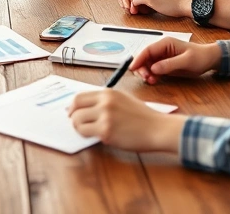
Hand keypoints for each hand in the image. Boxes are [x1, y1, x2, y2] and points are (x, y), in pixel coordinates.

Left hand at [68, 89, 184, 151]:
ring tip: (88, 131)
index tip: (72, 112)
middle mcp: (105, 102)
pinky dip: (86, 135)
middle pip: (75, 107)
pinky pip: (85, 133)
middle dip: (72, 116)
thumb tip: (86, 107)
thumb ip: (105, 101)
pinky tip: (95, 136)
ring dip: (79, 127)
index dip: (73, 106)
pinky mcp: (106, 131)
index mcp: (108, 93)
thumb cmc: (143, 117)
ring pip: (77, 121)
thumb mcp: (124, 100)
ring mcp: (105, 116)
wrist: (157, 129)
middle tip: (75, 122)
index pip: (79, 96)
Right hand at [130, 38, 221, 83]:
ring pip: (147, 65)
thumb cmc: (200, 57)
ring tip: (151, 81)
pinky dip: (151, 76)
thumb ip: (169, 64)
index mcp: (165, 43)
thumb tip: (153, 68)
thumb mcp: (186, 61)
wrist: (209, 60)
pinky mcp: (164, 64)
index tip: (132, 69)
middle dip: (142, 68)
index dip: (138, 59)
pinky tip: (154, 81)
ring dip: (146, 73)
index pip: (147, 50)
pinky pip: (153, 70)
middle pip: (144, 58)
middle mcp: (161, 49)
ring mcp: (162, 57)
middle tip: (146, 78)